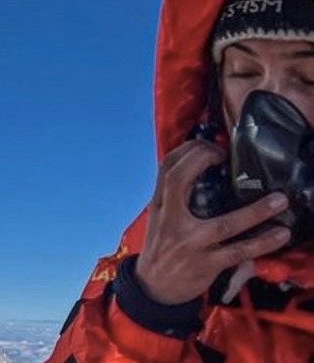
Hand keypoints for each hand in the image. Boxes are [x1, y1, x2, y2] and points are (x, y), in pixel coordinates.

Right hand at [135, 140, 290, 304]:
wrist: (154, 288)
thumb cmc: (163, 248)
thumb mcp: (160, 218)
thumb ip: (176, 197)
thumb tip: (202, 170)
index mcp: (160, 205)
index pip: (165, 167)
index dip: (188, 151)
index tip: (211, 146)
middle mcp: (170, 219)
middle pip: (179, 181)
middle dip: (202, 160)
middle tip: (229, 156)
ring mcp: (189, 243)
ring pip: (224, 224)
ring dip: (256, 211)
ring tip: (280, 200)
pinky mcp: (206, 264)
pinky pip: (239, 252)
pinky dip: (262, 243)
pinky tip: (279, 235)